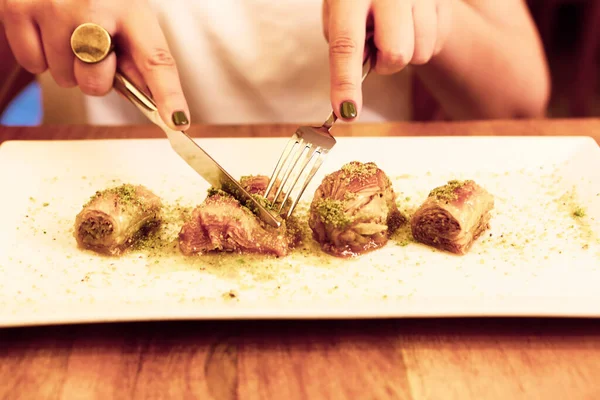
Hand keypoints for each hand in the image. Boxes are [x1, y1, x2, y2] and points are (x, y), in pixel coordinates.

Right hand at [0, 0, 189, 129]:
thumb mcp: (125, 17)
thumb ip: (137, 59)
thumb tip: (156, 103)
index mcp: (131, 9)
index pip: (156, 60)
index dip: (169, 95)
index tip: (177, 121)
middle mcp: (95, 5)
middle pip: (96, 83)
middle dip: (94, 78)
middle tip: (91, 49)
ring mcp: (54, 7)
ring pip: (63, 78)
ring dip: (66, 64)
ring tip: (68, 32)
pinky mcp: (19, 8)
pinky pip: (33, 65)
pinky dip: (38, 55)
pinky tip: (46, 29)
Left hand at [323, 0, 451, 120]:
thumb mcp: (339, 9)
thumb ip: (345, 41)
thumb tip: (356, 76)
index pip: (346, 45)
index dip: (345, 83)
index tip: (346, 111)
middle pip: (395, 54)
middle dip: (386, 64)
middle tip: (378, 47)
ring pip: (419, 53)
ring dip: (406, 53)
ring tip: (396, 29)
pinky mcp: (442, 0)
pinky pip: (436, 44)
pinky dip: (423, 43)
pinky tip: (413, 24)